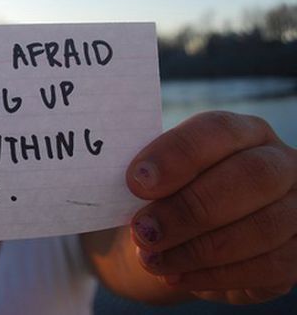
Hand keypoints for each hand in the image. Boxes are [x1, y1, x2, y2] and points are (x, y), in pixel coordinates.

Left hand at [126, 111, 296, 303]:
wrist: (181, 236)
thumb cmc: (166, 195)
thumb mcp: (155, 179)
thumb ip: (150, 177)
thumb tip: (127, 183)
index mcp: (241, 132)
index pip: (217, 130)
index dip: (177, 155)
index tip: (136, 181)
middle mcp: (278, 163)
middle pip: (248, 177)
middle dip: (189, 209)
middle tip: (142, 230)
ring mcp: (294, 208)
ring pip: (261, 227)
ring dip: (197, 249)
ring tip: (151, 258)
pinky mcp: (296, 252)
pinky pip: (266, 267)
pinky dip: (214, 275)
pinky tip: (175, 275)